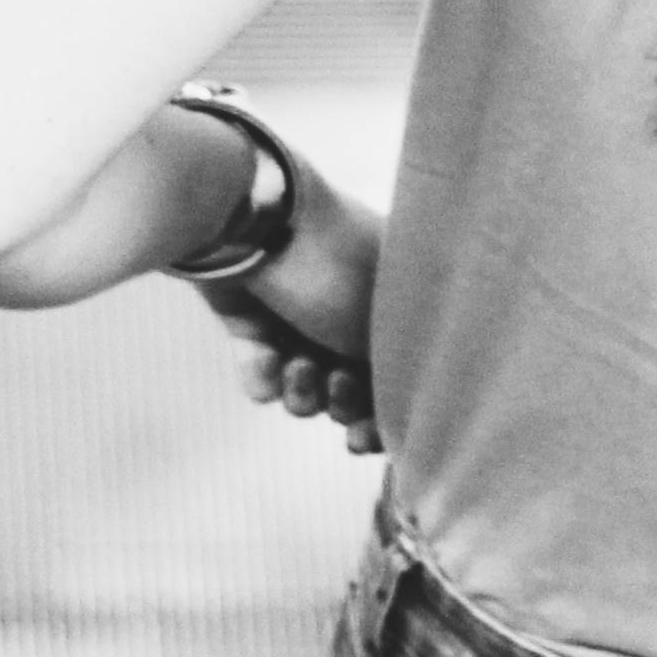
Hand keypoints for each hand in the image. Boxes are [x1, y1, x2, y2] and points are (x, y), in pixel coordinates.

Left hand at [206, 166, 383, 454]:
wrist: (249, 220)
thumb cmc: (335, 269)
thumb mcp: (385, 330)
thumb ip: (400, 376)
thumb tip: (408, 415)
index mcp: (396, 299)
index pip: (402, 370)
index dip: (385, 414)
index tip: (366, 436)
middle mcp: (353, 306)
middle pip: (353, 385)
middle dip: (341, 402)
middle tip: (335, 386)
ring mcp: (301, 311)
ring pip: (306, 383)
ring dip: (302, 389)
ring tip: (295, 365)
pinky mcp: (252, 316)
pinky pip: (262, 369)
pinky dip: (262, 373)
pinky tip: (264, 358)